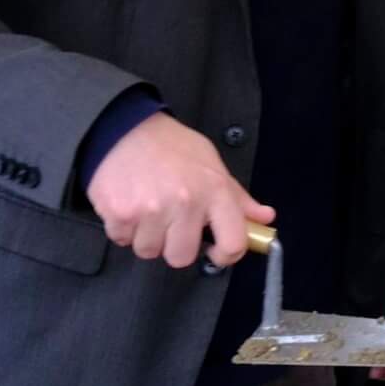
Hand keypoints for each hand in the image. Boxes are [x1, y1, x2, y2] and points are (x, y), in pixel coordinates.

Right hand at [87, 112, 274, 269]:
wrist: (124, 128)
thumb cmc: (171, 147)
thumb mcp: (211, 164)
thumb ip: (237, 196)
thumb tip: (265, 217)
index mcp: (214, 192)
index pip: (233, 244)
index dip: (225, 256)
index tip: (214, 250)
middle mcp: (185, 203)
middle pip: (181, 257)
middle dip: (174, 244)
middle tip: (169, 220)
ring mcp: (151, 210)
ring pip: (149, 251)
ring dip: (146, 236)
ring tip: (146, 208)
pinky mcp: (120, 213)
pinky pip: (122, 240)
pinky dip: (123, 228)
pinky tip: (128, 204)